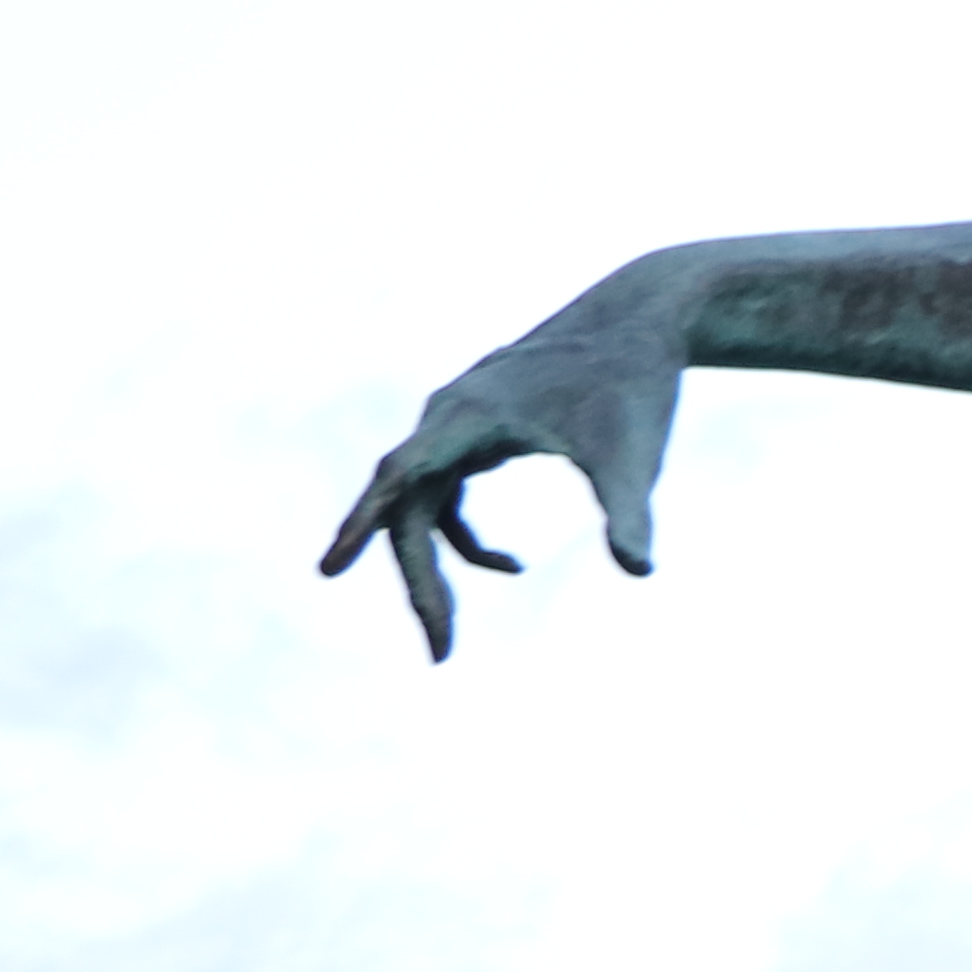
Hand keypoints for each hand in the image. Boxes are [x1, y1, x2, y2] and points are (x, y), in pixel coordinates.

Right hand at [317, 312, 685, 661]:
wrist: (639, 322)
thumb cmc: (633, 384)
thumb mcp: (634, 452)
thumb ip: (630, 512)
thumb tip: (640, 570)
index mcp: (469, 417)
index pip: (400, 477)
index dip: (363, 524)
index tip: (330, 570)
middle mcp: (448, 418)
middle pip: (408, 508)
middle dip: (422, 580)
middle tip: (443, 650)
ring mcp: (457, 424)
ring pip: (420, 505)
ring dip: (436, 565)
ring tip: (447, 632)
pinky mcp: (477, 431)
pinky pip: (444, 492)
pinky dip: (463, 536)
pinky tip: (511, 567)